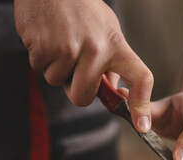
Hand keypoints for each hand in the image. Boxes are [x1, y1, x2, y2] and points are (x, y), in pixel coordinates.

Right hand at [14, 0, 152, 131]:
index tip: (142, 125)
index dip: (142, 105)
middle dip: (76, 91)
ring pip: (57, 83)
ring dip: (56, 69)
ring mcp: (69, 50)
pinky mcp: (43, 48)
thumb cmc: (82, 9)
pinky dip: (42, 59)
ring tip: (61, 42)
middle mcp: (96, 50)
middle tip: (74, 73)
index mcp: (118, 45)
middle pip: (83, 97)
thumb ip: (113, 61)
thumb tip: (111, 89)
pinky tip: (48, 38)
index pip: (141, 78)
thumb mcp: (108, 29)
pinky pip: (40, 70)